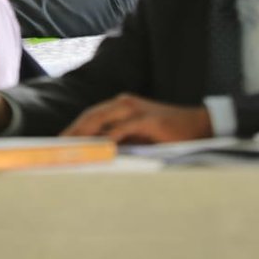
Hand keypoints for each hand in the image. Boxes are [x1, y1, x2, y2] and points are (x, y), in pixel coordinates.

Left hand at [61, 93, 212, 142]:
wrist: (200, 126)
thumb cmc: (167, 134)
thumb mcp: (138, 136)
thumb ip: (118, 141)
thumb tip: (96, 154)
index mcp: (120, 106)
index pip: (90, 116)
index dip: (73, 128)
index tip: (58, 142)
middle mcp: (125, 104)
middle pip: (91, 115)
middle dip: (73, 130)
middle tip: (58, 146)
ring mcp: (137, 110)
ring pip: (103, 118)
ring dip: (86, 132)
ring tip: (71, 146)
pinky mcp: (150, 119)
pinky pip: (125, 127)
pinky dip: (111, 137)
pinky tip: (101, 146)